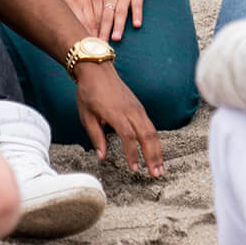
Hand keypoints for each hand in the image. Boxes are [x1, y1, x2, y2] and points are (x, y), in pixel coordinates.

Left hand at [73, 62, 162, 176]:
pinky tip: (156, 152)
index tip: (134, 169)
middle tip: (156, 174)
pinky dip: (155, 140)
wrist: (97, 70)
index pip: (128, 136)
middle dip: (153, 156)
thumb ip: (96, 136)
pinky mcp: (139, 107)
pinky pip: (150, 125)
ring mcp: (137, 108)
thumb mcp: (86, 116)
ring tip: (160, 168)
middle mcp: (130, 110)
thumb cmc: (89, 93)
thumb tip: (101, 157)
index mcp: (115, 113)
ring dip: (157, 150)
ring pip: (152, 131)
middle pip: (146, 135)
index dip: (132, 154)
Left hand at [86, 0, 144, 40]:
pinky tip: (136, 25)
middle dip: (103, 32)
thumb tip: (87, 23)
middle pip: (106, 16)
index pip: (94, 15)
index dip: (92, 29)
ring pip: (120, 12)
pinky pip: (137, 5)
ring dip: (118, 26)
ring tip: (115, 38)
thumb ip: (92, 4)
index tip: (90, 43)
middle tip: (100, 46)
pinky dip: (137, 14)